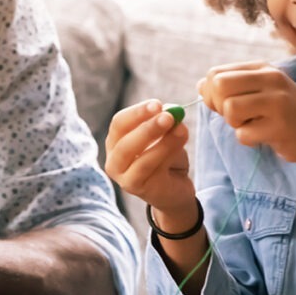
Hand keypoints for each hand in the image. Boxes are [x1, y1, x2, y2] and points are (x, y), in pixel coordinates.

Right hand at [104, 99, 197, 223]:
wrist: (175, 190)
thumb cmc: (166, 159)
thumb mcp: (167, 136)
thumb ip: (167, 124)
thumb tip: (173, 112)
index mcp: (116, 142)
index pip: (120, 123)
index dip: (138, 112)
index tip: (158, 104)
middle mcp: (114, 160)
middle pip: (124, 141)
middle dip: (147, 126)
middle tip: (169, 116)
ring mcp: (123, 178)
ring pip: (139, 157)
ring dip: (162, 141)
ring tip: (181, 129)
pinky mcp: (136, 189)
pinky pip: (151, 169)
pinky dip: (166, 154)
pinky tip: (180, 144)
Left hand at [198, 61, 295, 163]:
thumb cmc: (286, 115)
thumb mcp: (261, 93)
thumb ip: (231, 87)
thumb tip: (200, 85)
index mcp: (263, 68)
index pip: (216, 73)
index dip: (211, 93)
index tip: (223, 105)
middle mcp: (271, 79)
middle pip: (219, 86)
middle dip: (219, 106)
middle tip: (235, 117)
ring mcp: (277, 101)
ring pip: (230, 109)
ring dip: (235, 124)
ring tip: (253, 125)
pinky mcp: (280, 126)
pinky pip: (243, 134)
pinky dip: (249, 139)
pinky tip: (266, 136)